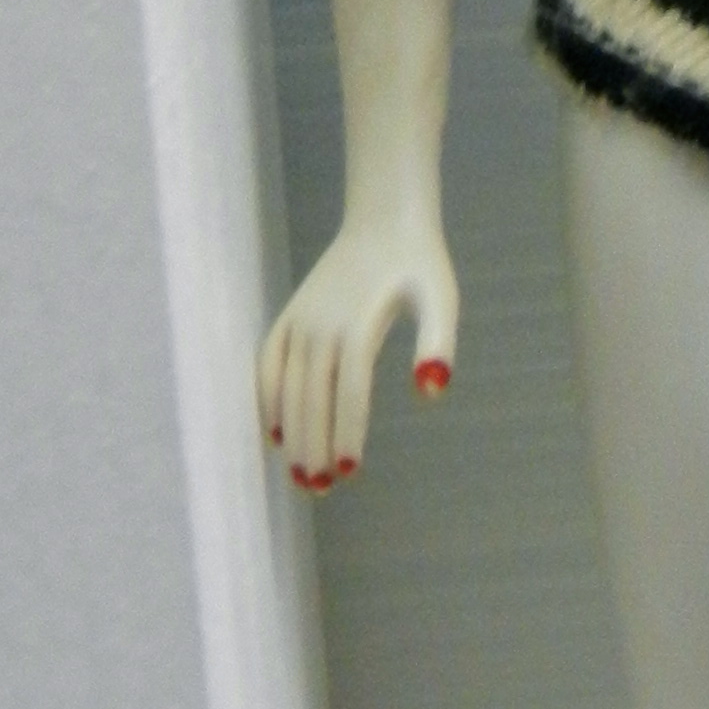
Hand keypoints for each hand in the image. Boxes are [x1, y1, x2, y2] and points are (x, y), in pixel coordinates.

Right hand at [256, 198, 459, 490]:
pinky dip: (266, 398)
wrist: (386, 219)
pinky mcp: (289, 316)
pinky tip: (274, 433)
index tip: (349, 473)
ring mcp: (300, 321)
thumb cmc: (419, 264)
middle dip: (314, 446)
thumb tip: (431, 391)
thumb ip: (438, 343)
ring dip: (292, 432)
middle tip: (318, 489)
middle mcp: (322, 325)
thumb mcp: (441, 298)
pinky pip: (267, 363)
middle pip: (313, 398)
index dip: (347, 433)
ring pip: (287, 387)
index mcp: (359, 323)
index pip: (349, 391)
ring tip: (299, 475)